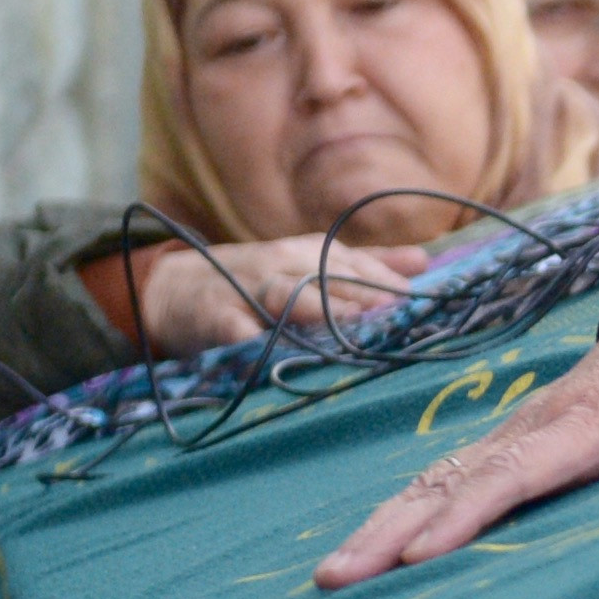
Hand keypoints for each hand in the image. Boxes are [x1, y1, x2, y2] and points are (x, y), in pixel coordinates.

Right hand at [133, 232, 429, 358]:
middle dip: (362, 294)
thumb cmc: (257, 282)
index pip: (354, 264)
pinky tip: (269, 345)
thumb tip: (423, 261)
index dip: (384, 282)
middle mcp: (281, 265)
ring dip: (317, 306)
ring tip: (349, 321)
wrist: (176, 289)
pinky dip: (250, 333)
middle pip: (326, 277)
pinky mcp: (214, 317)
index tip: (419, 300)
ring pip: (286, 294)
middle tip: (395, 315)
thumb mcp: (310, 267)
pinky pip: (233, 325)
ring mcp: (246, 289)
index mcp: (308, 253)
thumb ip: (365, 266)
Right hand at [311, 230, 598, 586]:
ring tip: (332, 572)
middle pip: (454, 480)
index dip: (466, 514)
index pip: (516, 472)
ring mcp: (526, 427)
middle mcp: (542, 422)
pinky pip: (454, 475)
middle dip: (392, 529)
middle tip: (334, 577)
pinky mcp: (524, 436)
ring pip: (441, 478)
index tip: (417, 555)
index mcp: (589, 417)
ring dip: (385, 523)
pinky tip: (377, 541)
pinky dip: (409, 508)